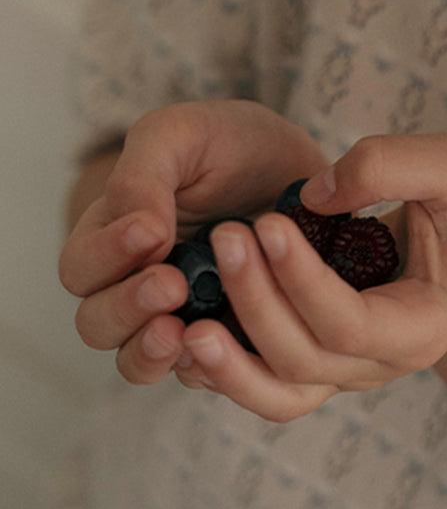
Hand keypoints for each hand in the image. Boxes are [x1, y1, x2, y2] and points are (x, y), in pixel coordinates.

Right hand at [59, 100, 328, 384]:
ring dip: (152, 351)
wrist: (303, 168)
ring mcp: (179, 316)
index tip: (151, 231)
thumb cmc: (232, 144)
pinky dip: (206, 367)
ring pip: (139, 360)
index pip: (81, 268)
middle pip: (97, 325)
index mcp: (114, 236)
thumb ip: (144, 174)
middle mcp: (136, 285)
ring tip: (184, 331)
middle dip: (127, 308)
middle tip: (171, 283)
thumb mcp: (184, 135)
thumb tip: (139, 231)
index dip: (107, 256)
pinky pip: (202, 373)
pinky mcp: (225, 338)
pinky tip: (227, 347)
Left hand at [174, 133, 446, 421]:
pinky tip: (184, 336)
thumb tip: (313, 194)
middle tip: (223, 235)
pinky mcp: (316, 363)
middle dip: (256, 302)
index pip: (350, 323)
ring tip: (181, 324)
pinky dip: (224, 374)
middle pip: (304, 360)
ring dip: (228, 363)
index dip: (301, 280)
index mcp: (424, 324)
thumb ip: (392, 164)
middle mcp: (382, 364)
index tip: (266, 221)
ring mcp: (346, 372)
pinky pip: (265, 389)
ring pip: (278, 393)